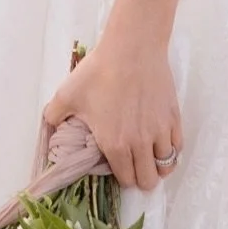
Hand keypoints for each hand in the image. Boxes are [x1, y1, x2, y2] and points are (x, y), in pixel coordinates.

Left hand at [43, 32, 181, 192]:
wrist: (131, 48)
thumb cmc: (100, 71)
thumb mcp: (68, 93)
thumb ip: (55, 115)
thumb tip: (49, 125)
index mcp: (115, 145)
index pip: (126, 180)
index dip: (122, 176)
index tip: (118, 166)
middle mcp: (140, 144)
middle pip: (148, 180)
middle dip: (141, 178)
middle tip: (134, 165)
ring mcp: (160, 132)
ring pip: (166, 166)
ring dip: (157, 165)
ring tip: (149, 156)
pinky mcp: (173, 118)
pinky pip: (178, 147)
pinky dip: (171, 150)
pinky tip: (162, 142)